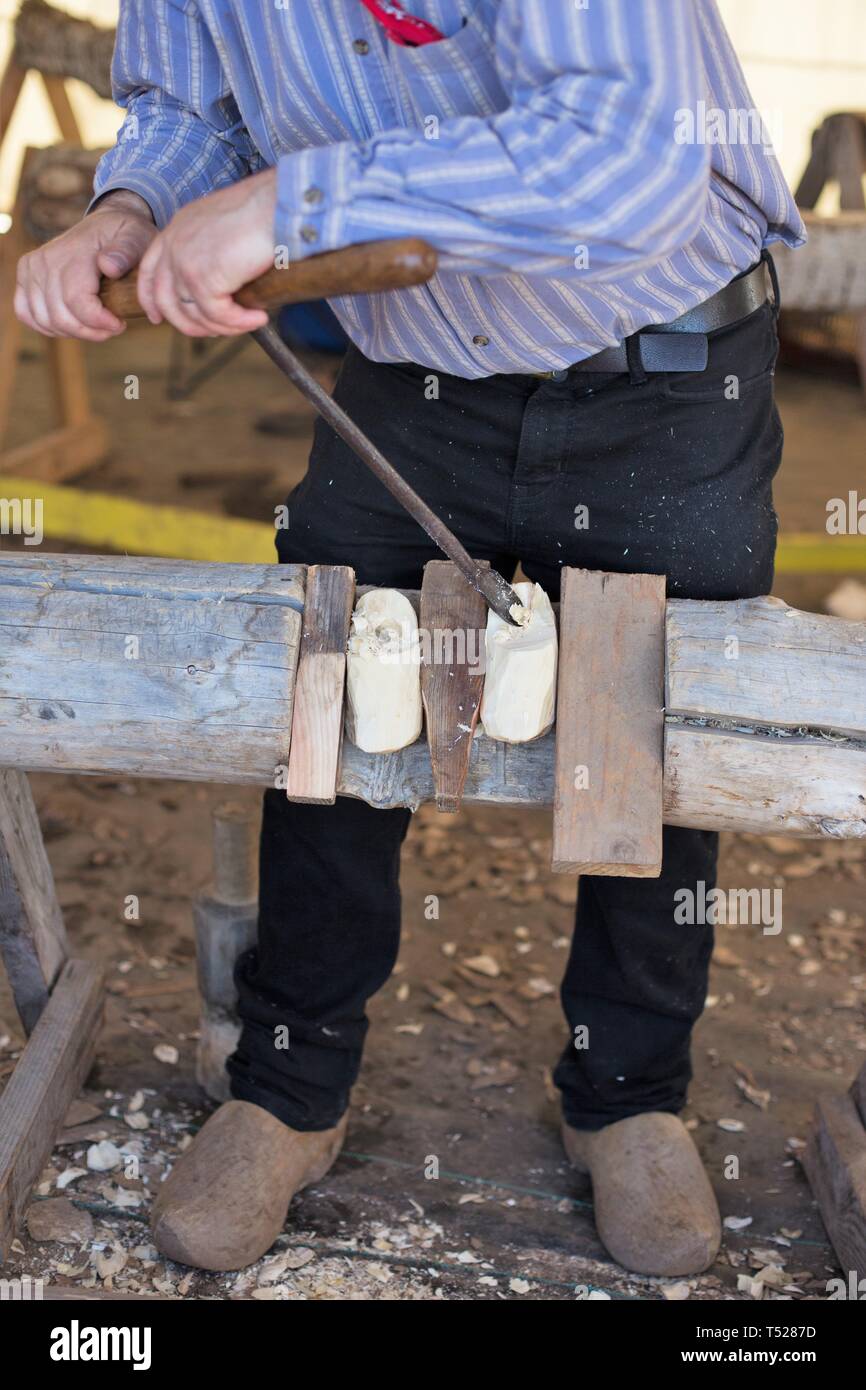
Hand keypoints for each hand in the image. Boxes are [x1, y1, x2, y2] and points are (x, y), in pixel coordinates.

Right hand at [14, 189, 156, 340]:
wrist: (104, 225)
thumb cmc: (124, 235)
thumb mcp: (135, 238)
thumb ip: (126, 251)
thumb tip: (108, 265)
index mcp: (73, 253)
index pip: (76, 301)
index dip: (99, 323)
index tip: (120, 323)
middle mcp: (46, 260)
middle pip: (61, 317)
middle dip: (91, 331)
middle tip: (112, 327)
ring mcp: (31, 268)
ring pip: (46, 320)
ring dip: (74, 332)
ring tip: (97, 325)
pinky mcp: (25, 276)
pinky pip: (27, 314)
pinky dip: (49, 326)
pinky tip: (73, 324)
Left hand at [136, 169, 275, 336]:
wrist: (280, 203)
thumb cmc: (267, 210)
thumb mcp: (227, 228)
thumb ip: (213, 252)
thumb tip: (222, 287)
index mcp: (178, 227)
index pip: (149, 269)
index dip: (149, 298)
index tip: (157, 317)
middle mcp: (175, 243)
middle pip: (165, 300)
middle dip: (188, 324)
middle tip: (214, 332)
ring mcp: (185, 261)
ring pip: (193, 314)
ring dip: (222, 326)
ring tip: (248, 323)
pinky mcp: (203, 278)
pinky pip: (218, 315)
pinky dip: (240, 323)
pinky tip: (259, 319)